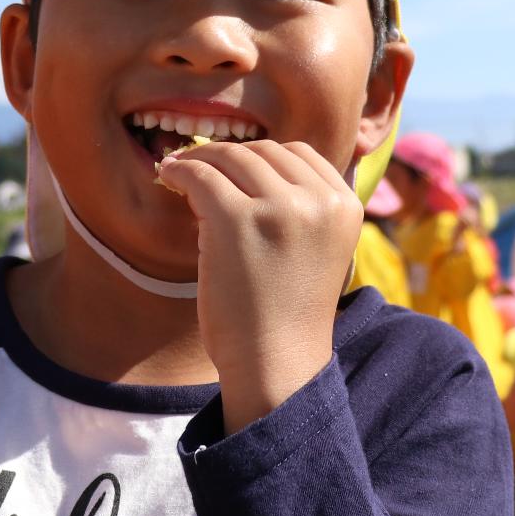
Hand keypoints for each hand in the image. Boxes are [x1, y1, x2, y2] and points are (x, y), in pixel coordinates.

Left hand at [157, 140, 359, 433]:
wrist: (276, 363)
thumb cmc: (286, 312)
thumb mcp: (316, 247)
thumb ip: (302, 205)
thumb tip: (249, 161)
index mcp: (346, 205)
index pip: (300, 153)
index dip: (261, 156)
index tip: (232, 166)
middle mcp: (319, 200)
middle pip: (264, 151)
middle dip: (228, 155)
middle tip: (199, 164)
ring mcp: (280, 207)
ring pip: (230, 157)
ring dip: (200, 159)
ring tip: (179, 169)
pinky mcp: (237, 219)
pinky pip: (200, 174)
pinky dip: (180, 169)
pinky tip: (168, 176)